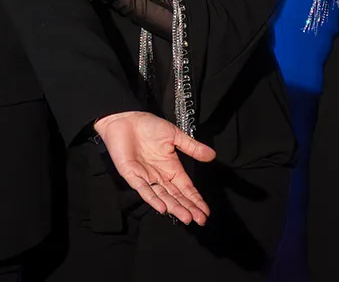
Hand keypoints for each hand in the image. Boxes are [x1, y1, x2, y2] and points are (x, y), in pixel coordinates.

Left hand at [93, 111, 215, 224]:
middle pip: (176, 196)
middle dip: (188, 208)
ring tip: (186, 218)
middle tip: (200, 220)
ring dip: (174, 208)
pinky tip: (162, 208)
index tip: (206, 212)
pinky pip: (143, 189)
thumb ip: (192, 147)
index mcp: (171, 168)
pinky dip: (152, 198)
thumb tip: (212, 155)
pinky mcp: (131, 175)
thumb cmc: (148, 126)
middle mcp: (159, 176)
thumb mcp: (174, 135)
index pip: (186, 188)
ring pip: (162, 196)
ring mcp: (145, 177)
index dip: (195, 200)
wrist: (126, 117)